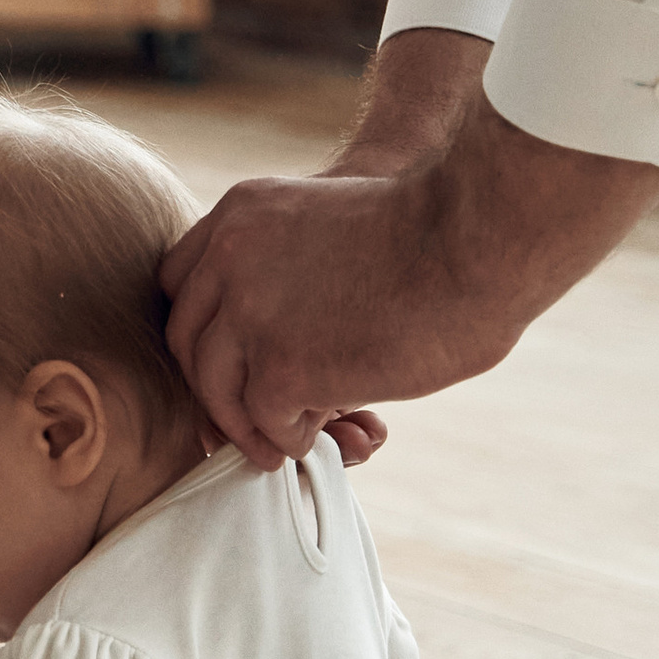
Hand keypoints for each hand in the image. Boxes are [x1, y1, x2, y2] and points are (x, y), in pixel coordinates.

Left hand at [162, 50, 658, 463]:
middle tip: (243, 422)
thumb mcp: (331, 221)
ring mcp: (248, 315)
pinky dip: (286, 438)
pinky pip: (263, 420)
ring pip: (215, 387)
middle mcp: (229, 259)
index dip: (205, 330)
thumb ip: (294, 261)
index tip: (230, 362)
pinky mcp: (281, 368)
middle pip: (188, 340)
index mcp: (242, 213)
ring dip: (246, 424)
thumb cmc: (433, 228)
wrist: (475, 240)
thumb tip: (285, 327)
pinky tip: (315, 438)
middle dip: (214, 388)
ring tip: (277, 445)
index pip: (184, 282)